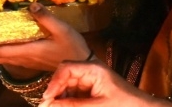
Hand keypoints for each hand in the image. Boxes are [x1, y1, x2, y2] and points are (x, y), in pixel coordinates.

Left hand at [0, 3, 89, 75]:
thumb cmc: (73, 47)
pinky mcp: (34, 61)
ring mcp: (30, 61)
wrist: (84, 66)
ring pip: (5, 60)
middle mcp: (26, 58)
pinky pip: (12, 60)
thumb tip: (30, 4)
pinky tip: (1, 58)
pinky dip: (2, 59)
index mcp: (29, 50)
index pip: (1, 51)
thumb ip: (46, 17)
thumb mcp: (62, 30)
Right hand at [40, 61, 159, 106]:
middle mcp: (90, 70)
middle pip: (65, 75)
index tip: (46, 99)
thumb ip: (73, 106)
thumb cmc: (124, 105)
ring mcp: (91, 79)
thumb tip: (49, 105)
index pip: (66, 68)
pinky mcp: (92, 88)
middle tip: (47, 106)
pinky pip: (74, 92)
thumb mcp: (97, 106)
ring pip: (68, 84)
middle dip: (55, 90)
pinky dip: (68, 100)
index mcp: (93, 69)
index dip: (53, 83)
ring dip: (60, 97)